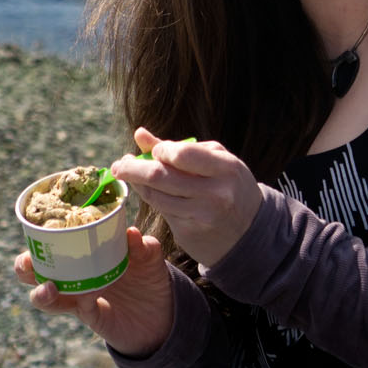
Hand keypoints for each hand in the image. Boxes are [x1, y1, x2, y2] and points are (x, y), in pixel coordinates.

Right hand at [14, 225, 173, 357]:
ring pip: (48, 298)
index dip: (37, 235)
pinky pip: (80, 309)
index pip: (53, 241)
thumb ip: (142, 245)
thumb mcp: (148, 256)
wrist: (161, 312)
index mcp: (82, 252)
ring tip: (48, 287)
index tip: (33, 224)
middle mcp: (75, 275)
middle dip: (24, 267)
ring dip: (41, 293)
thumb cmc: (147, 276)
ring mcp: (80, 297)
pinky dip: (81, 301)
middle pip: (36, 271)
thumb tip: (131, 232)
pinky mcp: (92, 316)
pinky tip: (87, 296)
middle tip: (26, 261)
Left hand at [112, 127, 262, 267]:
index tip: (154, 149)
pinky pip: (161, 210)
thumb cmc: (229, 184)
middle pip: (162, 177)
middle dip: (133, 169)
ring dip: (137, 184)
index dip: (161, 150)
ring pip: (157, 196)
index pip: (183, 155)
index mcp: (225, 168)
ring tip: (126, 173)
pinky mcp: (190, 233)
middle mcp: (214, 194)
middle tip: (118, 165)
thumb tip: (139, 134)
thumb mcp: (214, 160)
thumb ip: (178, 147)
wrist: (248, 232)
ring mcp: (201, 217)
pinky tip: (145, 189)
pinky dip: (150, 198)